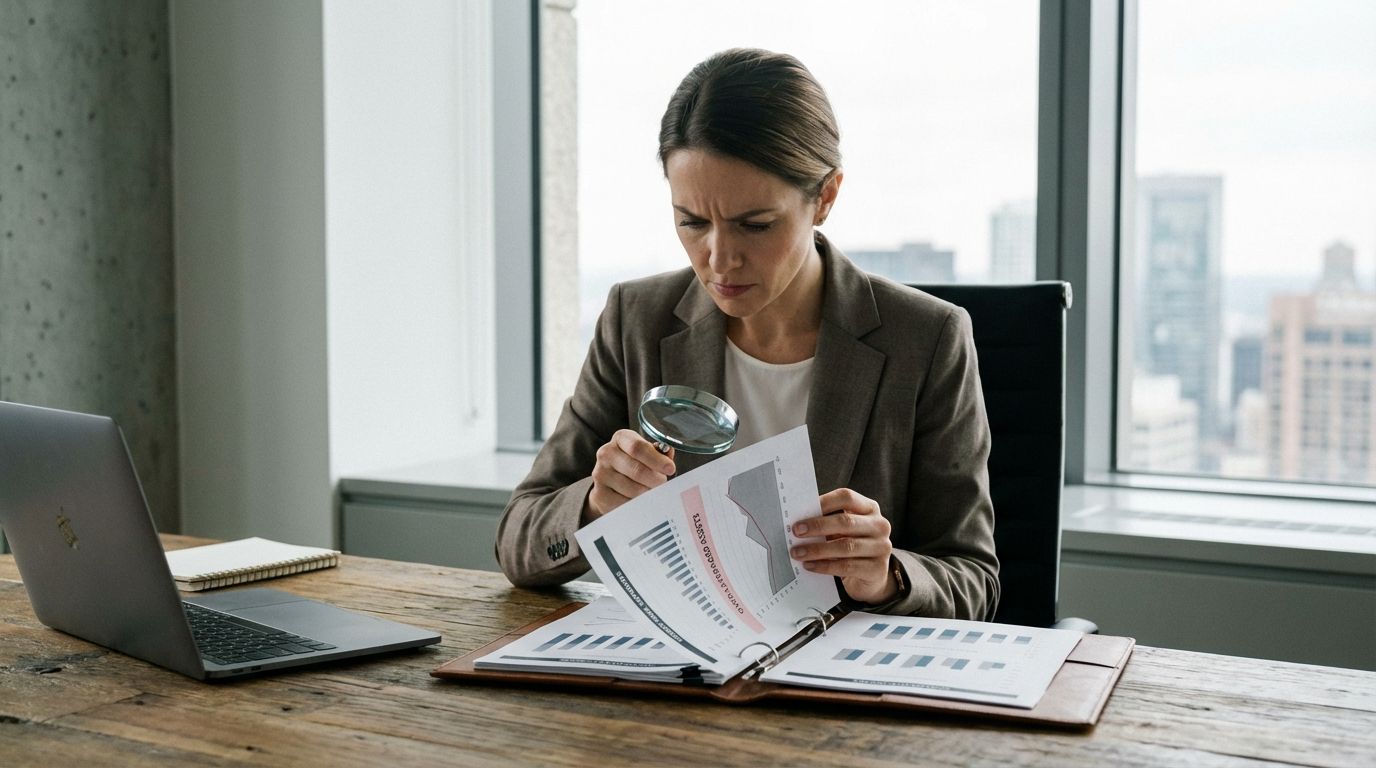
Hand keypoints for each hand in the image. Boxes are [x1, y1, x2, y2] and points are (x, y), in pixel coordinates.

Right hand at [584, 429, 675, 522]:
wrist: (610, 481)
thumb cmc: (634, 463)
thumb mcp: (646, 453)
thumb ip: (659, 453)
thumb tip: (668, 453)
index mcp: (621, 438)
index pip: (638, 447)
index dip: (657, 459)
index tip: (670, 469)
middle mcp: (606, 453)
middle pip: (637, 470)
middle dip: (656, 479)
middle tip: (662, 483)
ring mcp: (600, 474)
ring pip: (634, 490)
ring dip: (648, 493)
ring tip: (650, 490)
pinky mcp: (599, 494)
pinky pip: (625, 503)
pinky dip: (638, 504)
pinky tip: (639, 500)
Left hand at [789, 488, 896, 604]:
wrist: (871, 575)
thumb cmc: (851, 544)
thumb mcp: (843, 530)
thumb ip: (827, 521)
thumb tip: (799, 522)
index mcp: (870, 508)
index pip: (847, 497)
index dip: (824, 502)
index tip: (801, 511)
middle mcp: (880, 525)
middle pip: (846, 522)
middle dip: (817, 526)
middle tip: (796, 531)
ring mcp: (881, 547)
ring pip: (845, 546)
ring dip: (817, 549)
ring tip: (798, 552)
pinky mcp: (877, 569)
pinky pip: (846, 566)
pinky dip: (824, 566)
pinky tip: (810, 565)